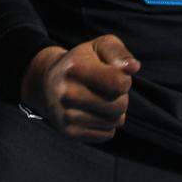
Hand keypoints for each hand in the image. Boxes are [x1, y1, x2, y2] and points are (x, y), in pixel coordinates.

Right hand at [21, 35, 137, 142]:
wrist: (47, 82)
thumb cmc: (82, 61)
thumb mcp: (99, 47)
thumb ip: (119, 52)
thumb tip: (134, 67)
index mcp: (74, 68)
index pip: (118, 83)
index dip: (124, 80)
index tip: (114, 74)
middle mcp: (66, 93)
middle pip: (119, 106)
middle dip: (121, 97)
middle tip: (108, 89)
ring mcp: (66, 115)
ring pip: (114, 122)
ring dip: (115, 112)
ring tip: (101, 100)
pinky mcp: (69, 132)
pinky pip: (107, 134)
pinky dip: (107, 125)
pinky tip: (95, 113)